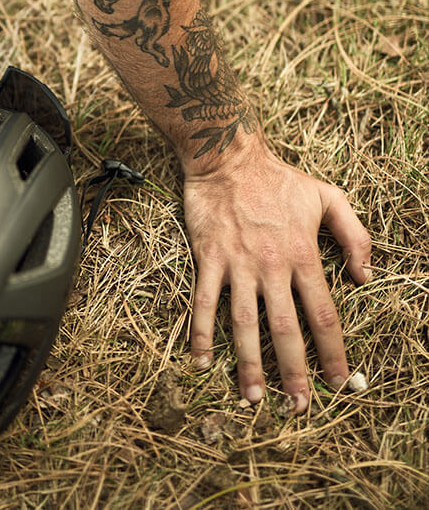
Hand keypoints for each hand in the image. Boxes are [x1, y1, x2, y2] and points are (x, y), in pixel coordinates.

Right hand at [182, 140, 370, 412]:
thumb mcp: (328, 196)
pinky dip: (200, 333)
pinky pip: (203, 302)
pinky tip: (200, 361)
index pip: (323, 314)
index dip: (332, 351)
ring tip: (253, 397)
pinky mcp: (208, 259)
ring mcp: (237, 264)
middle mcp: (271, 265)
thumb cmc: (278, 178)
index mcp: (303, 254)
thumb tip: (364, 276)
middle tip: (298, 405)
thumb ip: (354, 235)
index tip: (337, 380)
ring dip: (249, 363)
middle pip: (285, 328)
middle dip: (294, 370)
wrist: (228, 158)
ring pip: (244, 323)